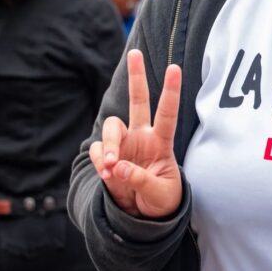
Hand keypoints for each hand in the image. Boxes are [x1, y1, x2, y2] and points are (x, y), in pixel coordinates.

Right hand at [89, 49, 182, 218]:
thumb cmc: (161, 201)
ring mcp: (124, 144)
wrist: (143, 217)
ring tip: (111, 166)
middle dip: (136, 77)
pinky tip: (107, 175)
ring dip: (109, 145)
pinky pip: (97, 151)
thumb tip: (118, 167)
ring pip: (112, 127)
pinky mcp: (107, 157)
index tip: (175, 68)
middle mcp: (142, 137)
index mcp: (162, 142)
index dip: (171, 91)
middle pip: (138, 101)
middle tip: (135, 53)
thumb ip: (141, 180)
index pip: (168, 113)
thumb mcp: (160, 194)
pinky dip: (99, 161)